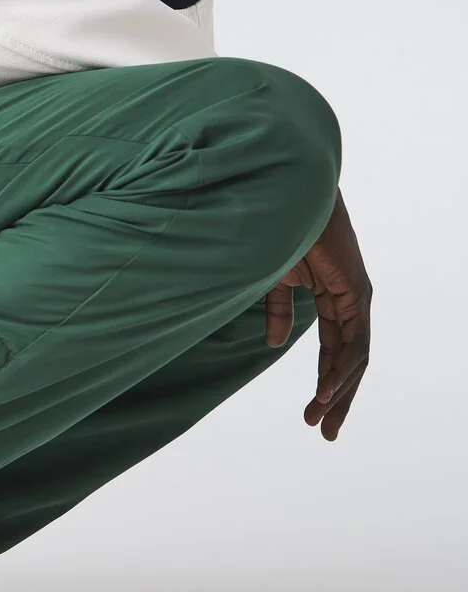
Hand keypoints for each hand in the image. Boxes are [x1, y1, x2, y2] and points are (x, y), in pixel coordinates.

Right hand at [265, 190, 372, 440]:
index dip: (323, 385)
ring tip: (320, 417)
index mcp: (332, 299)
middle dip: (338, 399)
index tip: (311, 416)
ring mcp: (357, 297)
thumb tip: (277, 345)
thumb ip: (277, 310)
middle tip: (325, 433)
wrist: (286, 197)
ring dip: (339, 391)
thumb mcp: (274, 280)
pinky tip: (326, 389)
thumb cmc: (279, 229)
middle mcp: (351, 303)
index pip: (333, 352)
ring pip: (355, 357)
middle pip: (350, 362)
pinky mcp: (357, 291)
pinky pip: (354, 339)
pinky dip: (341, 367)